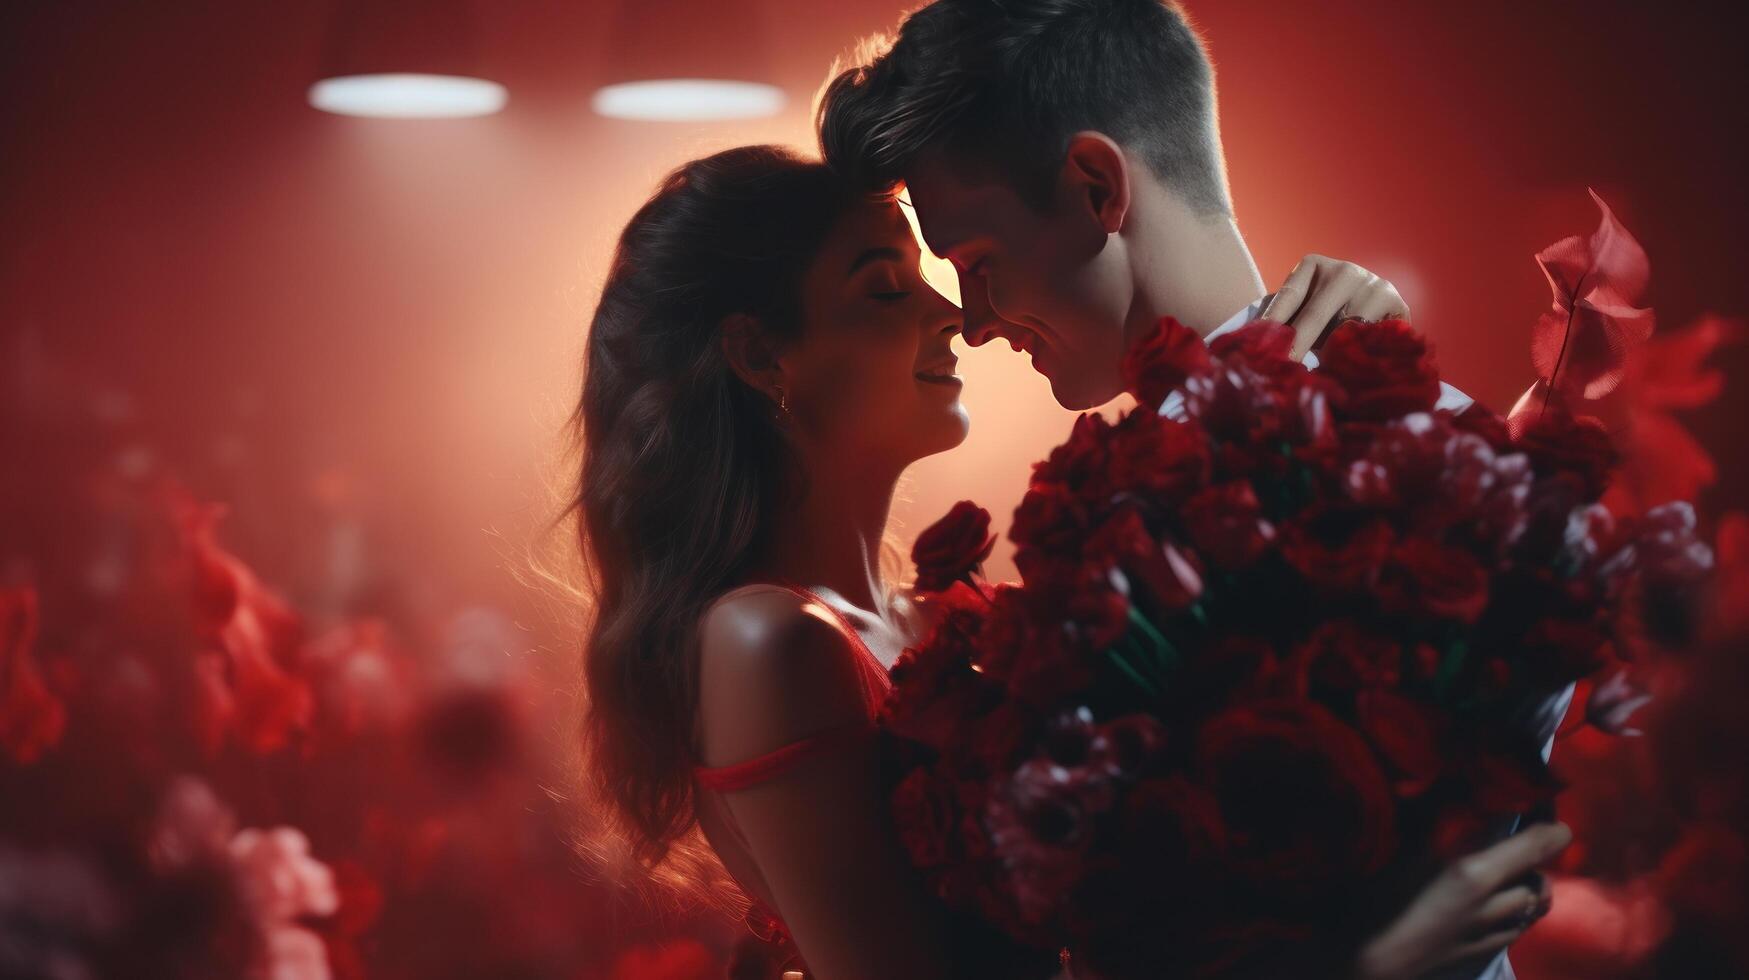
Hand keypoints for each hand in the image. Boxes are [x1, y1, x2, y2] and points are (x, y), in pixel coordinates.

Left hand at [1259, 253, 1410, 359]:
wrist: (1367, 303)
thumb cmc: (1318, 314)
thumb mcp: (1298, 310)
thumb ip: (1283, 323)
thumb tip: (1261, 344)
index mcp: (1312, 265)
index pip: (1289, 296)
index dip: (1273, 321)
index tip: (1259, 343)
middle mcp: (1344, 271)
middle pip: (1316, 314)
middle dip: (1298, 345)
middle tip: (1285, 370)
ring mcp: (1373, 285)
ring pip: (1347, 330)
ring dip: (1331, 355)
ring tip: (1321, 375)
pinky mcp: (1397, 304)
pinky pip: (1375, 338)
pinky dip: (1362, 355)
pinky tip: (1353, 368)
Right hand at [1354, 822, 1570, 979]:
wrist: (1369, 963)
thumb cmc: (1377, 902)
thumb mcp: (1402, 849)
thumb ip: (1435, 816)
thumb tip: (1455, 781)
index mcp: (1476, 873)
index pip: (1538, 845)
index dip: (1551, 825)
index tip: (1541, 807)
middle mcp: (1494, 905)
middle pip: (1541, 879)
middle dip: (1538, 859)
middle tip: (1522, 836)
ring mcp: (1491, 933)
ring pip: (1534, 907)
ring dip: (1530, 887)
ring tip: (1513, 872)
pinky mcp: (1483, 952)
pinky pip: (1519, 929)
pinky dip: (1518, 912)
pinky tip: (1499, 906)